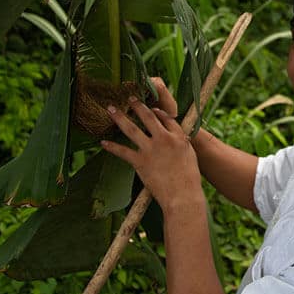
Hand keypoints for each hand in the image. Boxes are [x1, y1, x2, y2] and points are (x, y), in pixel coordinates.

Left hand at [101, 83, 201, 211]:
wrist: (182, 196)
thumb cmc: (189, 179)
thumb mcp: (190, 156)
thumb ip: (181, 143)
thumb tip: (176, 138)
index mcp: (178, 137)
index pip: (166, 118)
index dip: (158, 111)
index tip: (151, 107)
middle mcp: (163, 139)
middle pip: (148, 117)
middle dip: (137, 105)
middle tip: (129, 97)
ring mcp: (150, 149)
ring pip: (132, 129)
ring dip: (120, 117)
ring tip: (111, 109)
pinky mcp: (140, 162)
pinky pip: (122, 152)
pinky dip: (112, 147)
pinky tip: (103, 142)